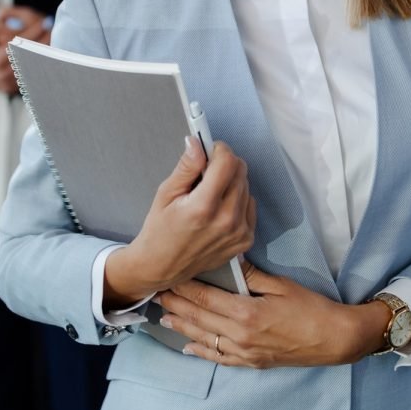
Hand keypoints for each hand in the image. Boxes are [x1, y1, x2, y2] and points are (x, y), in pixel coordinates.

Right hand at [0, 6, 50, 91]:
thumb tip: (15, 19)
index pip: (21, 44)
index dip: (35, 32)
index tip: (45, 22)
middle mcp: (3, 74)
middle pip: (32, 57)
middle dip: (45, 42)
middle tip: (54, 30)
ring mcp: (9, 84)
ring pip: (34, 68)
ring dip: (46, 53)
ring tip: (54, 40)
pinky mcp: (14, 89)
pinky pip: (31, 76)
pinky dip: (40, 64)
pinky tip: (49, 53)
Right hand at [104, 138, 255, 306]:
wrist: (163, 267)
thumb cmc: (160, 230)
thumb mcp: (166, 193)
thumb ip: (186, 166)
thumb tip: (197, 142)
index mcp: (203, 207)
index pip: (227, 162)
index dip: (218, 149)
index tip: (210, 149)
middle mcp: (226, 220)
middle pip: (240, 171)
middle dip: (224, 163)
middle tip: (206, 171)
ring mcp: (239, 232)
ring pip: (246, 186)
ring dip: (231, 182)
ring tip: (209, 193)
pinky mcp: (245, 240)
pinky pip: (250, 205)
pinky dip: (237, 200)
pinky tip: (219, 208)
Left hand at [155, 262, 390, 368]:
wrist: (333, 339)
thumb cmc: (310, 307)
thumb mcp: (282, 285)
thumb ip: (252, 276)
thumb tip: (229, 262)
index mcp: (246, 312)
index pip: (206, 299)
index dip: (184, 289)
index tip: (168, 278)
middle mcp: (239, 335)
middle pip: (199, 319)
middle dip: (177, 305)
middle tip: (157, 294)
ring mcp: (244, 353)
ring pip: (205, 340)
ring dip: (183, 328)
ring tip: (164, 317)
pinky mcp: (252, 363)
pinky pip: (220, 359)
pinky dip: (202, 352)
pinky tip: (188, 348)